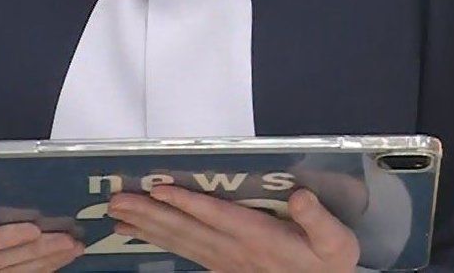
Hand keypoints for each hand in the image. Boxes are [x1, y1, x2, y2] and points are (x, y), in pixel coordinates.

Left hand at [106, 185, 359, 272]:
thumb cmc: (328, 263)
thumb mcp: (335, 242)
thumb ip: (317, 218)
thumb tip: (298, 195)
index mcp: (259, 238)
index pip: (215, 216)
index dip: (188, 202)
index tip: (159, 188)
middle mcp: (235, 251)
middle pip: (186, 230)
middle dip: (150, 214)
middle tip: (118, 200)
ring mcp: (225, 263)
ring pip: (180, 242)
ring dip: (147, 227)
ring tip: (118, 215)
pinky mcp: (221, 268)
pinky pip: (184, 252)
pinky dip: (160, 241)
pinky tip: (141, 233)